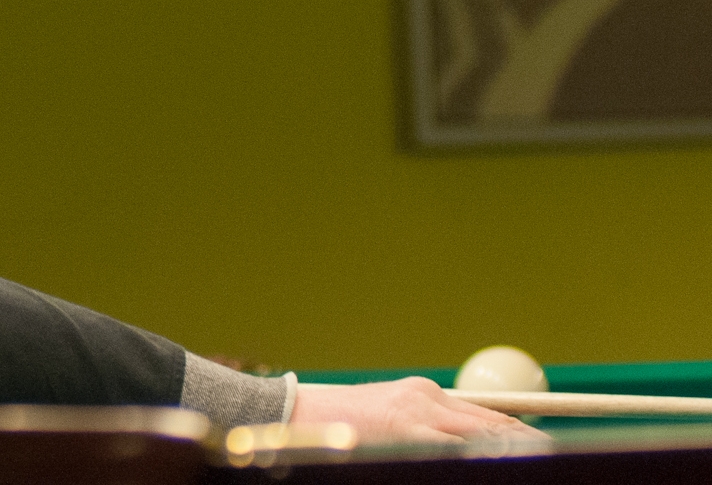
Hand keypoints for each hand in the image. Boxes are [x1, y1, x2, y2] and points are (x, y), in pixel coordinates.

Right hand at [292, 378, 535, 443]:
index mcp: (423, 394)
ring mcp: (419, 418)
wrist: (294, 417)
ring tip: (540, 454)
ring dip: (512, 448)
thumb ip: (426, 422)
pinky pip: (457, 450)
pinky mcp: (409, 436)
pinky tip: (496, 458)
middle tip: (557, 452)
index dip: (521, 432)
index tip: (544, 444)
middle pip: (495, 424)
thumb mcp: (389, 416)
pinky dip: (480, 455)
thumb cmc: (341, 426)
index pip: (488, 415)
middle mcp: (427, 399)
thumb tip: (469, 438)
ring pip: (483, 436)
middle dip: (528, 441)